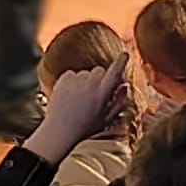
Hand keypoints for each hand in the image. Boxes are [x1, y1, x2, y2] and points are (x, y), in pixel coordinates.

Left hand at [25, 50, 132, 167]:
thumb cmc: (85, 128)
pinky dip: (72, 81)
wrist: (60, 131)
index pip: (115, 72)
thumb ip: (119, 102)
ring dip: (85, 81)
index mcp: (103, 93)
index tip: (125, 54)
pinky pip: (72, 74)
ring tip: (80, 98)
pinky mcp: (63, 79)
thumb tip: (125, 87)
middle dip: (100, 78)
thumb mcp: (107, 119)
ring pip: (85, 73)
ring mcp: (76, 80)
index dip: (121, 62)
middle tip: (95, 92)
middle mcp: (90, 83)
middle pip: (99, 70)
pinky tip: (70, 95)